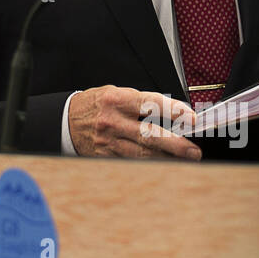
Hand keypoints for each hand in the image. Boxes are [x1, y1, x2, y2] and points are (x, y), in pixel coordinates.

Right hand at [67, 86, 202, 159]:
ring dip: (167, 158)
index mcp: (116, 100)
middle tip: (193, 150)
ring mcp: (109, 141)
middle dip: (175, 144)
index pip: (151, 104)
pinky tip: (164, 164)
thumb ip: (140, 102)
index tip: (191, 118)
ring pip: (143, 153)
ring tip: (186, 159)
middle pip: (150, 134)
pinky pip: (132, 162)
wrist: (64, 121)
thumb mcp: (114, 93)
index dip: (174, 111)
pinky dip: (150, 163)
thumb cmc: (94, 105)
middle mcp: (113, 121)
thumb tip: (171, 114)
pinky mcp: (106, 156)